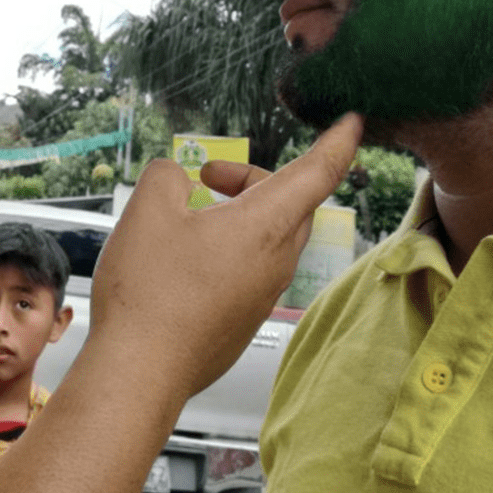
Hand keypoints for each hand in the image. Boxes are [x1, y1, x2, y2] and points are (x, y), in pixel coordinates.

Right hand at [89, 113, 361, 400]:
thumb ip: (166, 176)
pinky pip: (251, 270)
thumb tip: (175, 178)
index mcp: (264, 226)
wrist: (141, 370)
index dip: (337, 142)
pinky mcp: (244, 319)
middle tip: (210, 175)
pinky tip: (184, 258)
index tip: (351, 122)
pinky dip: (230, 249)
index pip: (319, 172)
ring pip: (270, 238)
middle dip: (256, 179)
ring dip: (241, 214)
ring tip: (190, 216)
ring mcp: (263, 295)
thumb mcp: (147, 210)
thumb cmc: (149, 293)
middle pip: (290, 204)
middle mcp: (276, 261)